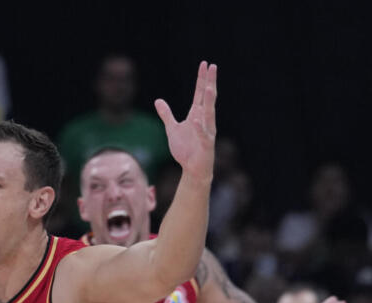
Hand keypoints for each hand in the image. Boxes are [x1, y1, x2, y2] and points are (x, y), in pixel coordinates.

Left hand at [155, 62, 216, 180]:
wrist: (193, 170)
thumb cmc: (186, 150)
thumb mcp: (172, 129)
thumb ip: (166, 115)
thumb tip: (158, 101)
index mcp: (197, 114)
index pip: (200, 93)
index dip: (201, 79)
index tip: (205, 64)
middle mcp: (204, 120)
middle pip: (208, 98)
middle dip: (210, 82)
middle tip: (213, 67)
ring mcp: (206, 132)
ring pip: (209, 114)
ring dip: (209, 101)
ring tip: (209, 87)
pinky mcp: (205, 145)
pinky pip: (203, 135)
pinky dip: (200, 127)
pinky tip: (197, 119)